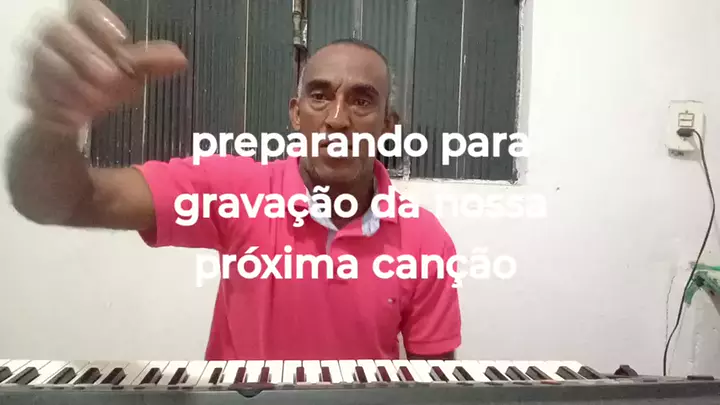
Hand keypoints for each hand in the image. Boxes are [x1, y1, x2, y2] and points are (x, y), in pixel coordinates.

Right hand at [23, 0, 186, 134]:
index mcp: (79, 28)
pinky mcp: (33, 97)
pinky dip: (63, 108)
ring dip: (78, 84)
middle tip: (112, 77)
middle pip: (59, 34)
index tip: (120, 38)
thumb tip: (180, 59)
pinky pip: (41, 97)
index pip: (81, 8)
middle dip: (88, 55)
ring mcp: (39, 70)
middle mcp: (53, 43)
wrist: (72, 114)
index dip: (98, 20)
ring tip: (101, 101)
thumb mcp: (131, 72)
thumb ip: (152, 63)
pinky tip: (80, 118)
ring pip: (48, 66)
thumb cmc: (101, 81)